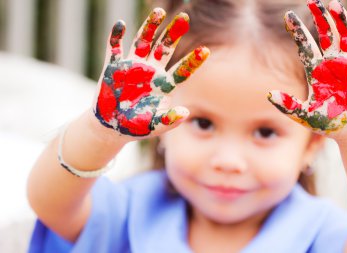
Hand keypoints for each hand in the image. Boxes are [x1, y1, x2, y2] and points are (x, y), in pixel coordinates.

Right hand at [94, 8, 208, 136]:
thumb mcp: (155, 126)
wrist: (112, 127)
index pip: (181, 70)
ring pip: (143, 42)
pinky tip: (119, 25)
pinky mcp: (113, 67)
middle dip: (173, 34)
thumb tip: (186, 113)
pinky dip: (116, 37)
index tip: (205, 51)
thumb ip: (170, 120)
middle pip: (164, 48)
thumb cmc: (137, 127)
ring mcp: (132, 66)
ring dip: (150, 27)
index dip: (192, 61)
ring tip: (159, 12)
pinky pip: (114, 48)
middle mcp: (151, 71)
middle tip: (184, 18)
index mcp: (164, 85)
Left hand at [268, 0, 346, 138]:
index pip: (306, 45)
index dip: (298, 30)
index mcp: (316, 71)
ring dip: (341, 22)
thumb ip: (288, 106)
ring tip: (334, 5)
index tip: (288, 16)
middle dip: (321, 18)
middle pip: (326, 35)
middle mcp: (332, 64)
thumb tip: (269, 95)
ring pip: (346, 37)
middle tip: (314, 1)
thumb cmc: (328, 123)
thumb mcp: (304, 115)